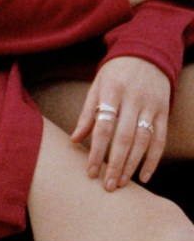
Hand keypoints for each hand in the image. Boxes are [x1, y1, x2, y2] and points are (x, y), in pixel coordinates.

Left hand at [72, 54, 171, 190]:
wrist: (146, 54)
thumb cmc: (115, 73)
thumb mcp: (97, 85)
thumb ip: (88, 112)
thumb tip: (75, 139)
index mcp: (113, 91)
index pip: (103, 127)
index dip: (97, 151)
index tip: (90, 171)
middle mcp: (134, 100)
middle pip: (124, 138)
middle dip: (115, 164)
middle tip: (106, 185)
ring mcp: (152, 107)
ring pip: (143, 142)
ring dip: (132, 165)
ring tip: (120, 183)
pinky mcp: (164, 113)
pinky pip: (160, 140)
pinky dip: (153, 160)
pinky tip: (145, 176)